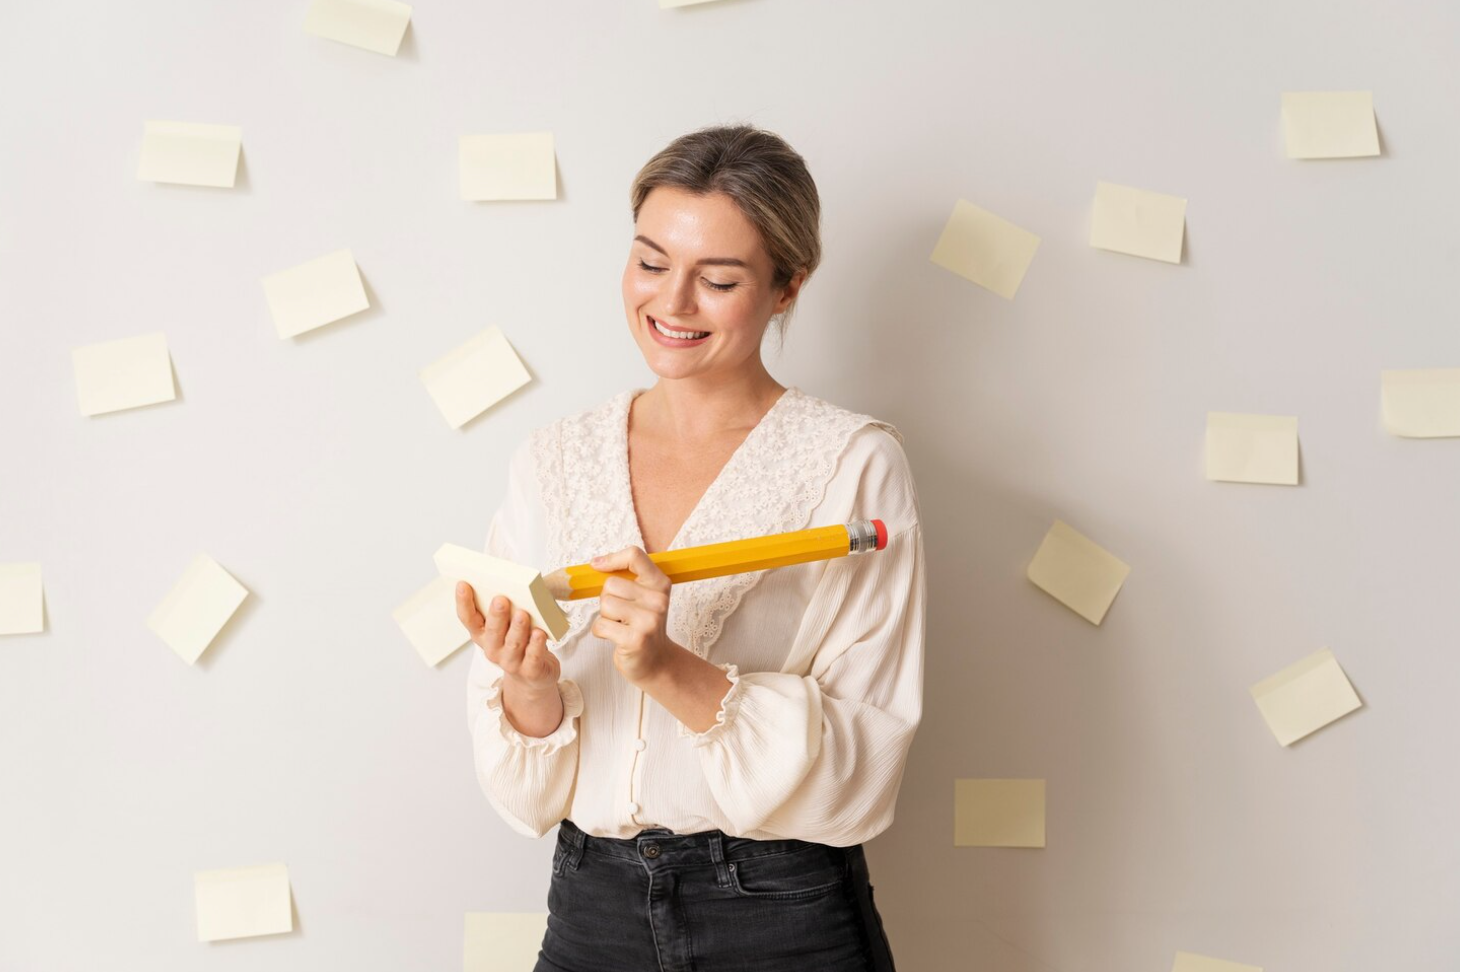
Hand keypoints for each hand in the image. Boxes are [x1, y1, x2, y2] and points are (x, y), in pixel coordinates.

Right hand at [455, 582, 559, 696]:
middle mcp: (493, 649)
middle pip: (492, 632)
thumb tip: (516, 583)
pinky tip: (540, 633)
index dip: (464, 603)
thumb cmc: (519, 641)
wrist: (533, 675)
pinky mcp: (530, 671)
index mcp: (482, 635)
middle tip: (501, 599)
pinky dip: (536, 645)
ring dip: (517, 628)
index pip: (468, 619)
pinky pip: (533, 657)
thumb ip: (507, 607)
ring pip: (513, 644)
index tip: (463, 584)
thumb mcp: (507, 624)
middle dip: (496, 615)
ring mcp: (510, 662)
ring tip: (522, 614)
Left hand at [589, 545, 681, 684]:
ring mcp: (648, 620)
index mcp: (660, 584)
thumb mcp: (644, 597)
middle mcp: (658, 600)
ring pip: (605, 604)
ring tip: (620, 625)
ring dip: (604, 616)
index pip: (634, 556)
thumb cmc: (643, 626)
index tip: (597, 566)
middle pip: (611, 583)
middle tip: (621, 613)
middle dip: (607, 598)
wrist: (656, 661)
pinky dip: (601, 631)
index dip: (611, 559)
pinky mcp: (635, 639)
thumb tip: (596, 563)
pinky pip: (601, 625)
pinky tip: (616, 637)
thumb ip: (627, 578)